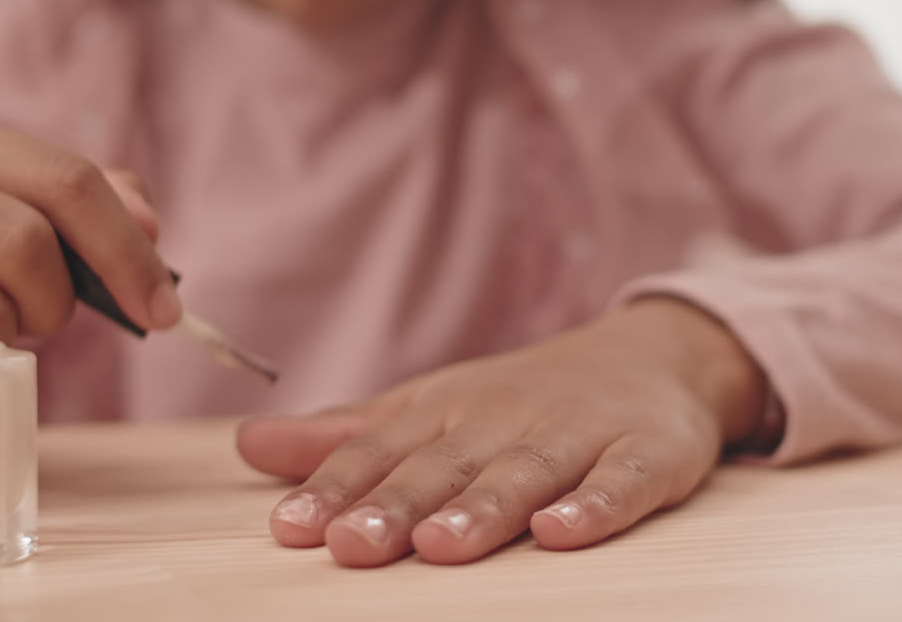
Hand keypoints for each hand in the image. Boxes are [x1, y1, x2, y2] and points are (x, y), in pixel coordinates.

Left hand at [237, 298, 768, 566]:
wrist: (653, 356)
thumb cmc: (523, 397)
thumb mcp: (432, 408)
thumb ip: (348, 436)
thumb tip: (248, 445)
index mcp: (449, 411)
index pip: (384, 450)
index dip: (337, 489)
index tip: (291, 528)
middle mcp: (507, 418)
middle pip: (448, 466)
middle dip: (398, 504)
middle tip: (351, 544)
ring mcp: (579, 433)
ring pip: (526, 472)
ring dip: (483, 508)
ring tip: (440, 543)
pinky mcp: (648, 453)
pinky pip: (622, 481)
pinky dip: (595, 505)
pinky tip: (561, 532)